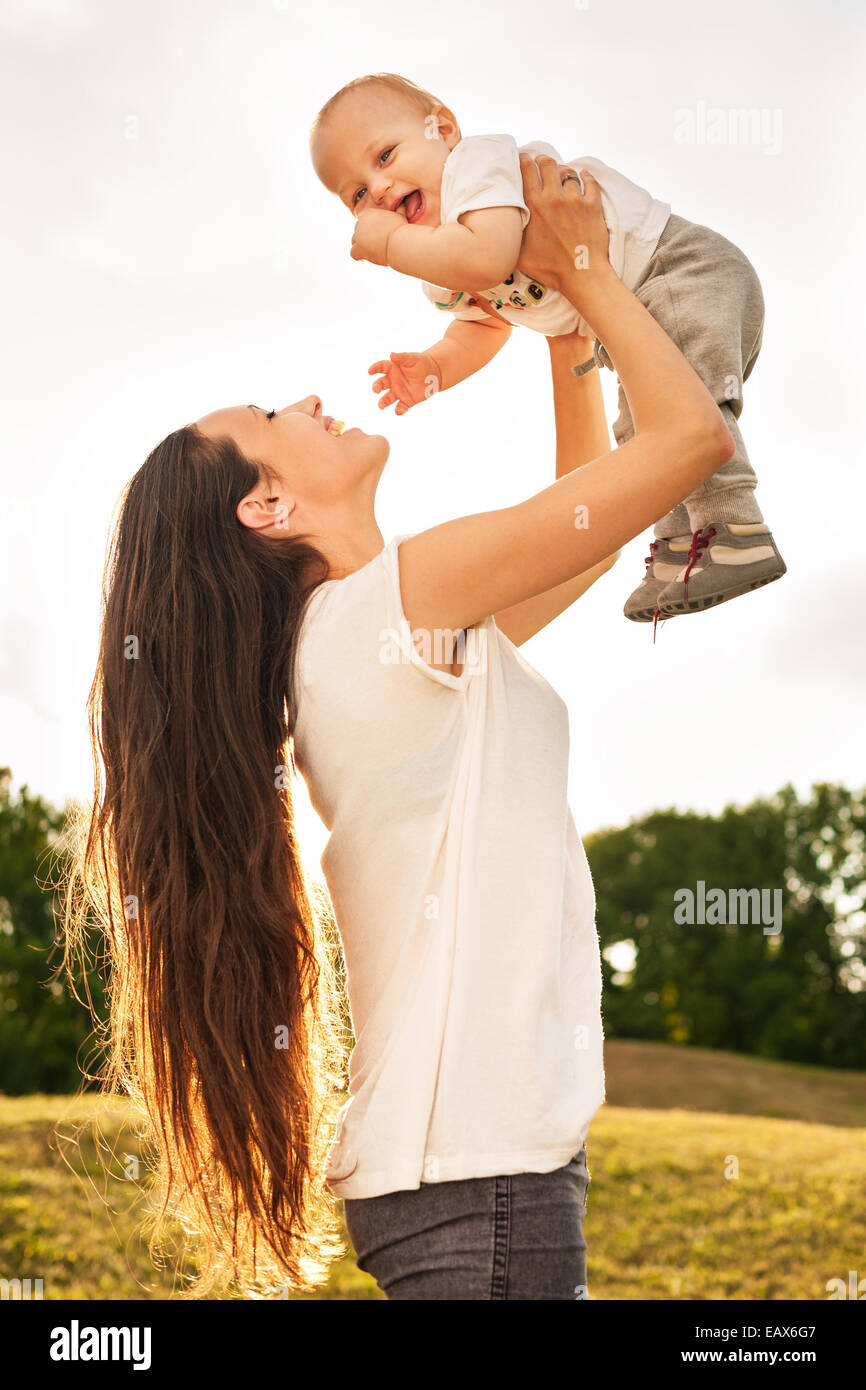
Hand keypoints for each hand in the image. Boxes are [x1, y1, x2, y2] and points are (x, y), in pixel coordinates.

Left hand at [350, 208, 403, 266]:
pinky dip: (358, 256)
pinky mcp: (357, 248)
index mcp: (368, 214)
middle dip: (364, 237)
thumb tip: (401, 204)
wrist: (400, 242)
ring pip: (354, 242)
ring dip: (361, 246)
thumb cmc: (402, 230)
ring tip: (370, 251)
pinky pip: (353, 253)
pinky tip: (365, 258)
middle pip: (357, 231)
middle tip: (374, 244)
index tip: (375, 234)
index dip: (368, 228)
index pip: (362, 221)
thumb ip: (398, 209)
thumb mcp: (401, 215)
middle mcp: (360, 223)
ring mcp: (358, 236)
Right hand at [368, 352, 442, 414]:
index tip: (370, 371)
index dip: (374, 369)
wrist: (434, 374)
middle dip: (376, 387)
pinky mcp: (406, 401)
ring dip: (383, 402)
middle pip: (380, 384)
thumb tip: (391, 354)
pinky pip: (400, 407)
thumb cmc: (421, 363)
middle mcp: (392, 381)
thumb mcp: (412, 358)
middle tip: (376, 390)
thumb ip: (402, 357)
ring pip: (387, 398)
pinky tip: (399, 410)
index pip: (380, 368)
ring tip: (381, 406)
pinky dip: (399, 410)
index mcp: (392, 368)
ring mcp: (398, 392)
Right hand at [515, 156, 609, 293]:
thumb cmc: (549, 269)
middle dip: (542, 160)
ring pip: (568, 172)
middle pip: (548, 163)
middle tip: (541, 163)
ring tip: (561, 175)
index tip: (523, 160)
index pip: (527, 169)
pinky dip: (586, 176)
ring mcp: (575, 200)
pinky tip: (583, 176)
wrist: (581, 275)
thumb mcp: (520, 254)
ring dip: (563, 171)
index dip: (524, 160)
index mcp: (534, 206)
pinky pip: (590, 181)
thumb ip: (511, 234)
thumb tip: (500, 227)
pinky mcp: (592, 205)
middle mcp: (554, 197)